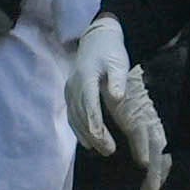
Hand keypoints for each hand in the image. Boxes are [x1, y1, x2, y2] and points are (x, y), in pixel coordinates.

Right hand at [65, 15, 134, 155]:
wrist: (96, 39)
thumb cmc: (110, 51)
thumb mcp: (119, 62)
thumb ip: (117, 80)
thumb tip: (117, 97)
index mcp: (86, 78)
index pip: (89, 105)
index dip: (95, 125)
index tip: (103, 140)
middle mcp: (74, 86)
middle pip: (82, 115)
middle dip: (94, 135)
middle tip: (108, 151)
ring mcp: (70, 90)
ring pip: (75, 117)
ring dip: (86, 135)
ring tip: (100, 150)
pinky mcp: (70, 94)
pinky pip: (72, 115)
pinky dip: (78, 129)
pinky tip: (87, 142)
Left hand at [107, 62, 170, 189]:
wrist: (118, 61)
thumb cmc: (111, 71)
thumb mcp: (111, 74)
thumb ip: (115, 86)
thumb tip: (117, 96)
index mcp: (136, 108)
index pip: (143, 130)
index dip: (145, 147)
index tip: (145, 164)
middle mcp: (148, 119)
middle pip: (158, 148)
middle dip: (155, 172)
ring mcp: (151, 125)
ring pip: (160, 152)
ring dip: (157, 174)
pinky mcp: (149, 129)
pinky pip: (158, 151)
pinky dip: (158, 168)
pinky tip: (151, 182)